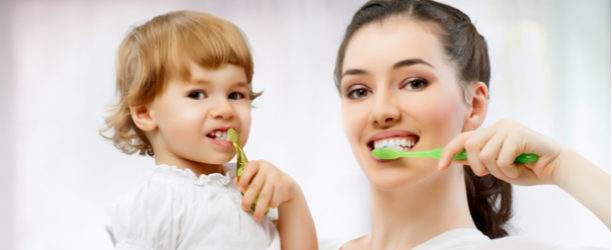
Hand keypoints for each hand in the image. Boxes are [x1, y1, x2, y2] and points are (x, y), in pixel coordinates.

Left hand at [234, 160, 297, 221]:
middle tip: (244, 208)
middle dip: (248, 199)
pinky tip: (269, 205)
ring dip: (259, 209)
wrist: (285, 183)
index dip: (243, 179)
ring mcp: (275, 178)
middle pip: (255, 186)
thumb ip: (244, 178)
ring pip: (265, 196)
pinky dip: (270, 205)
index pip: (249, 169)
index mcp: (257, 164)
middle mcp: (267, 169)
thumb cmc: (264, 179)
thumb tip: (235, 182)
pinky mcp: (283, 187)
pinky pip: (274, 200)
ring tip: (256, 218)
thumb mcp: (255, 175)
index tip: (239, 189)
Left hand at [438, 119, 564, 185]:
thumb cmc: (527, 169)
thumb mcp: (497, 166)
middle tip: (494, 172)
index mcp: (492, 132)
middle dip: (478, 166)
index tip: (440, 166)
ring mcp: (508, 128)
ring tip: (512, 169)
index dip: (448, 151)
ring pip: (484, 154)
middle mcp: (498, 126)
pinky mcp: (518, 134)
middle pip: (470, 146)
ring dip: (496, 170)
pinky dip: (509, 170)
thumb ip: (478, 160)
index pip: (463, 138)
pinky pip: (501, 159)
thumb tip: (453, 159)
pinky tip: (521, 167)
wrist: (557, 169)